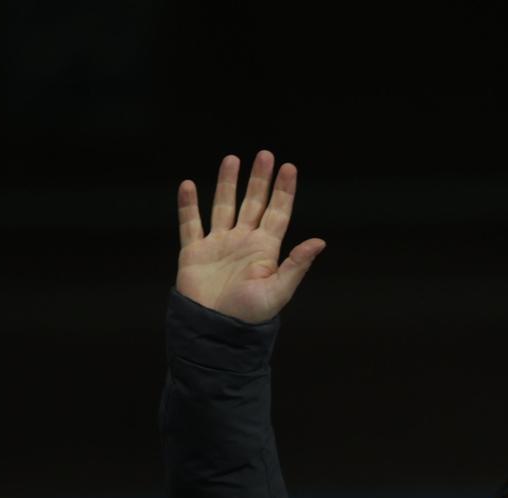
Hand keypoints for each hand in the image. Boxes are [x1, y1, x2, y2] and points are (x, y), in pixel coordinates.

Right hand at [175, 150, 326, 323]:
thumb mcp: (278, 291)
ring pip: (223, 206)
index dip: (283, 190)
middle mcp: (243, 242)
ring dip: (227, 183)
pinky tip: (189, 186)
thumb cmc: (250, 316)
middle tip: (265, 154)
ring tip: (232, 159)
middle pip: (253, 203)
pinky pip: (190, 224)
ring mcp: (219, 245)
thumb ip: (297, 264)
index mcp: (265, 250)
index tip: (289, 167)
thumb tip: (320, 241)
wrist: (216, 332)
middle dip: (259, 179)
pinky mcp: (195, 252)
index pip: (278, 213)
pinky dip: (188, 205)